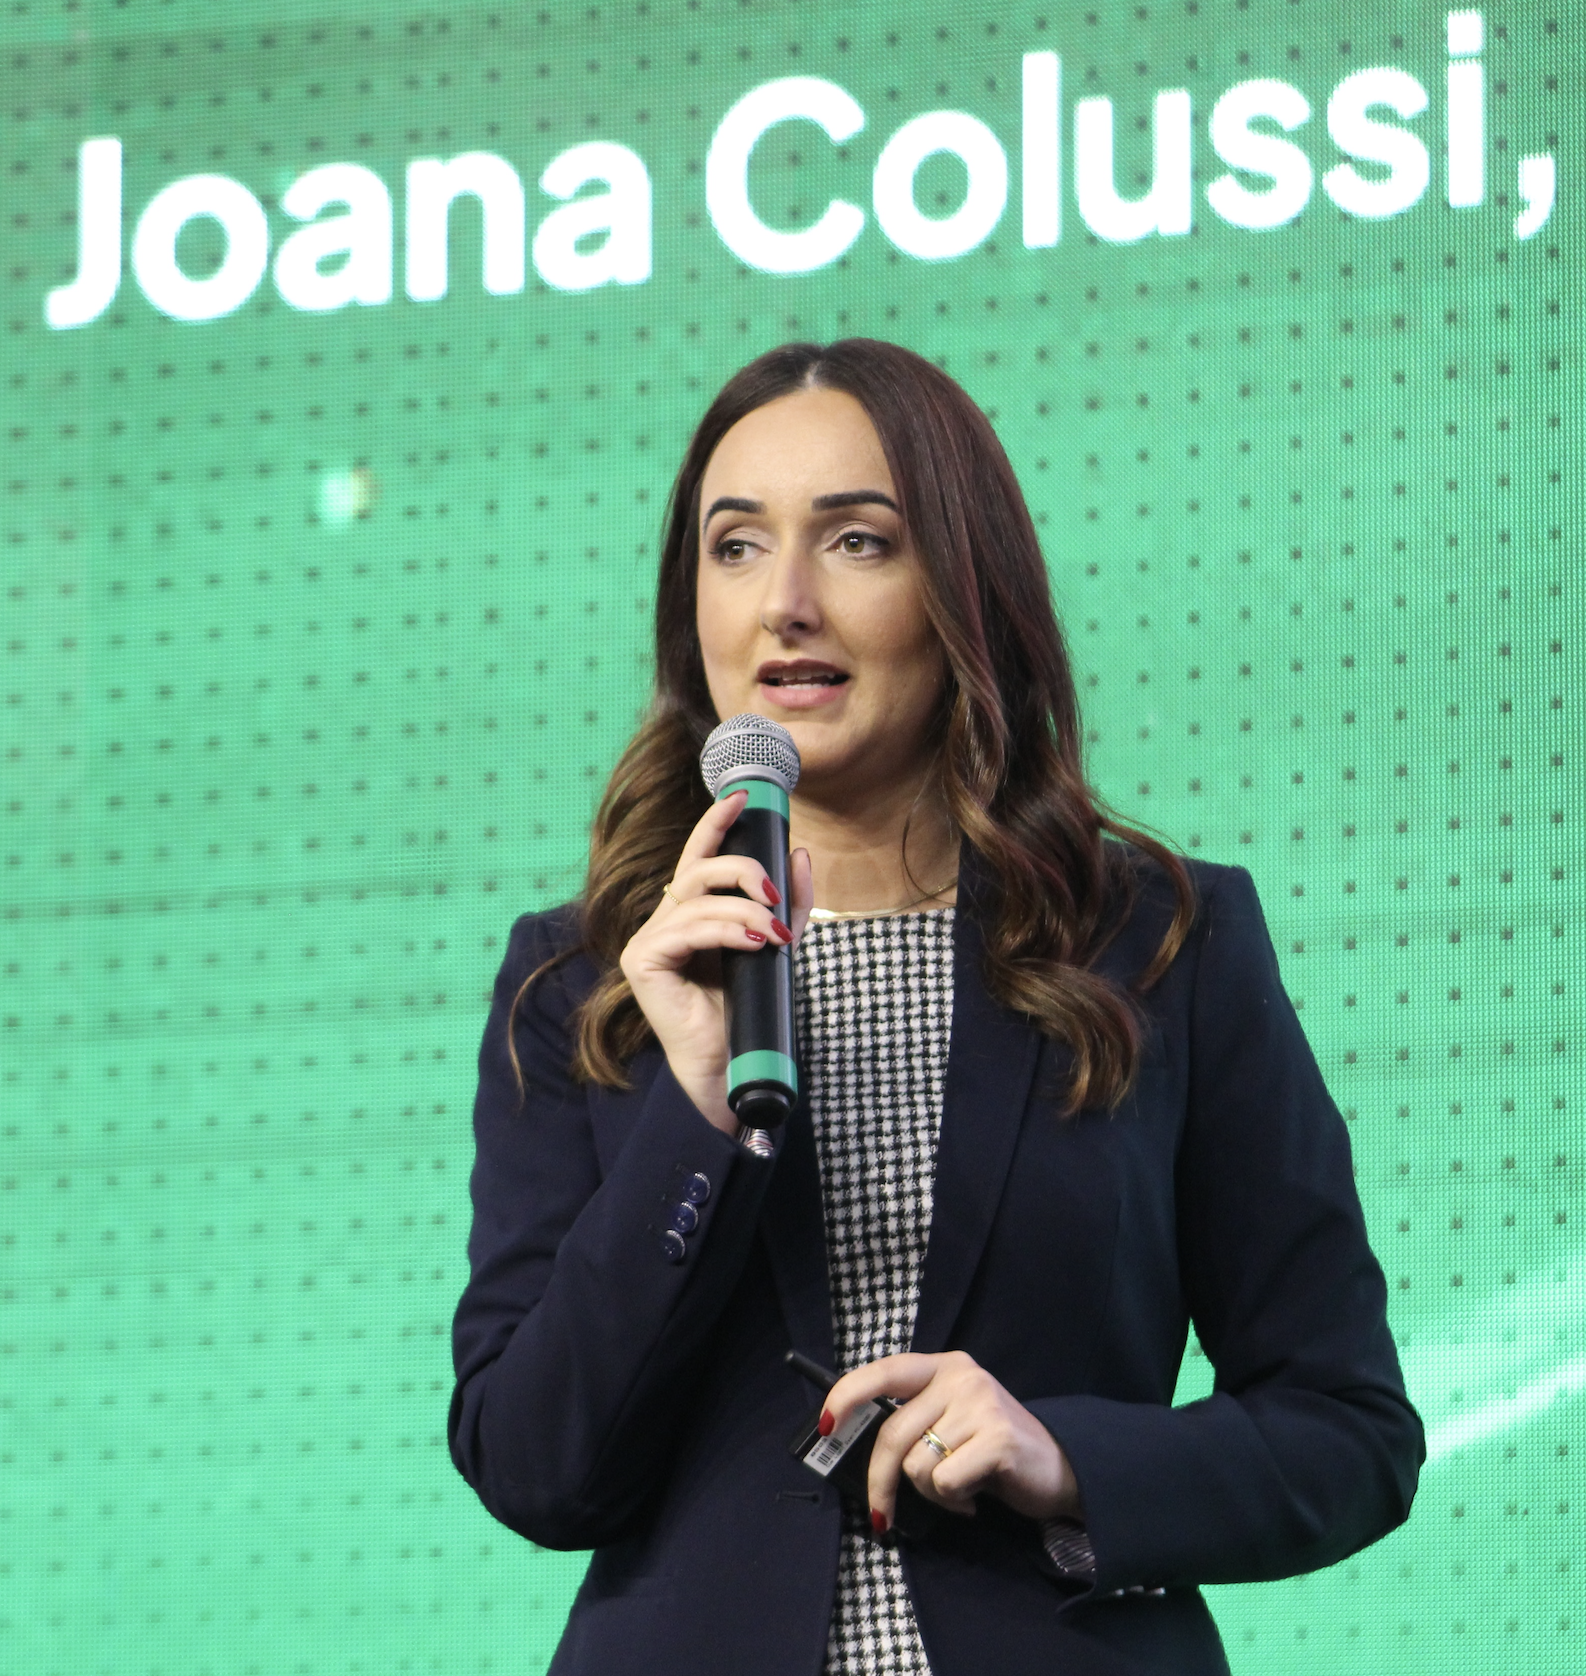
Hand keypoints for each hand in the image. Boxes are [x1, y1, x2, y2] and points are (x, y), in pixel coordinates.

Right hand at [618, 791, 812, 1134]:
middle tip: (775, 897)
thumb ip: (788, 904)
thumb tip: (800, 855)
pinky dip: (726, 931)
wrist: (732, 1068)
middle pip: (699, 871)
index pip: (697, 858)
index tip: (741, 796)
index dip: (715, 823)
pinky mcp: (643, 962)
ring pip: (698, 900)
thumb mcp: (778, 946)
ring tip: (775, 937)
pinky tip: (753, 945)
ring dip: (745, 913)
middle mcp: (664, 923)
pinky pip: (686, 929)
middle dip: (742, 871)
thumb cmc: (748, 1011)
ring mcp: (649, 942)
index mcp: (690, 916)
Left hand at [822, 1351, 1080, 1531]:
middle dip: (880, 1483)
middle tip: (882, 1516)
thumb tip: (851, 1440)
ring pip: (917, 1464)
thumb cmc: (992, 1450)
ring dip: (931, 1493)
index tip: (824, 1426)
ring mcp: (981, 1404)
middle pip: (893, 1434)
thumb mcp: (951, 1421)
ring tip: (960, 1489)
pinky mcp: (997, 1438)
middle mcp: (960, 1377)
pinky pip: (945, 1481)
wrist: (1060, 1468)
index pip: (882, 1371)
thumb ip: (912, 1421)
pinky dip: (954, 1501)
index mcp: (943, 1366)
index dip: (846, 1396)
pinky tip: (976, 1496)